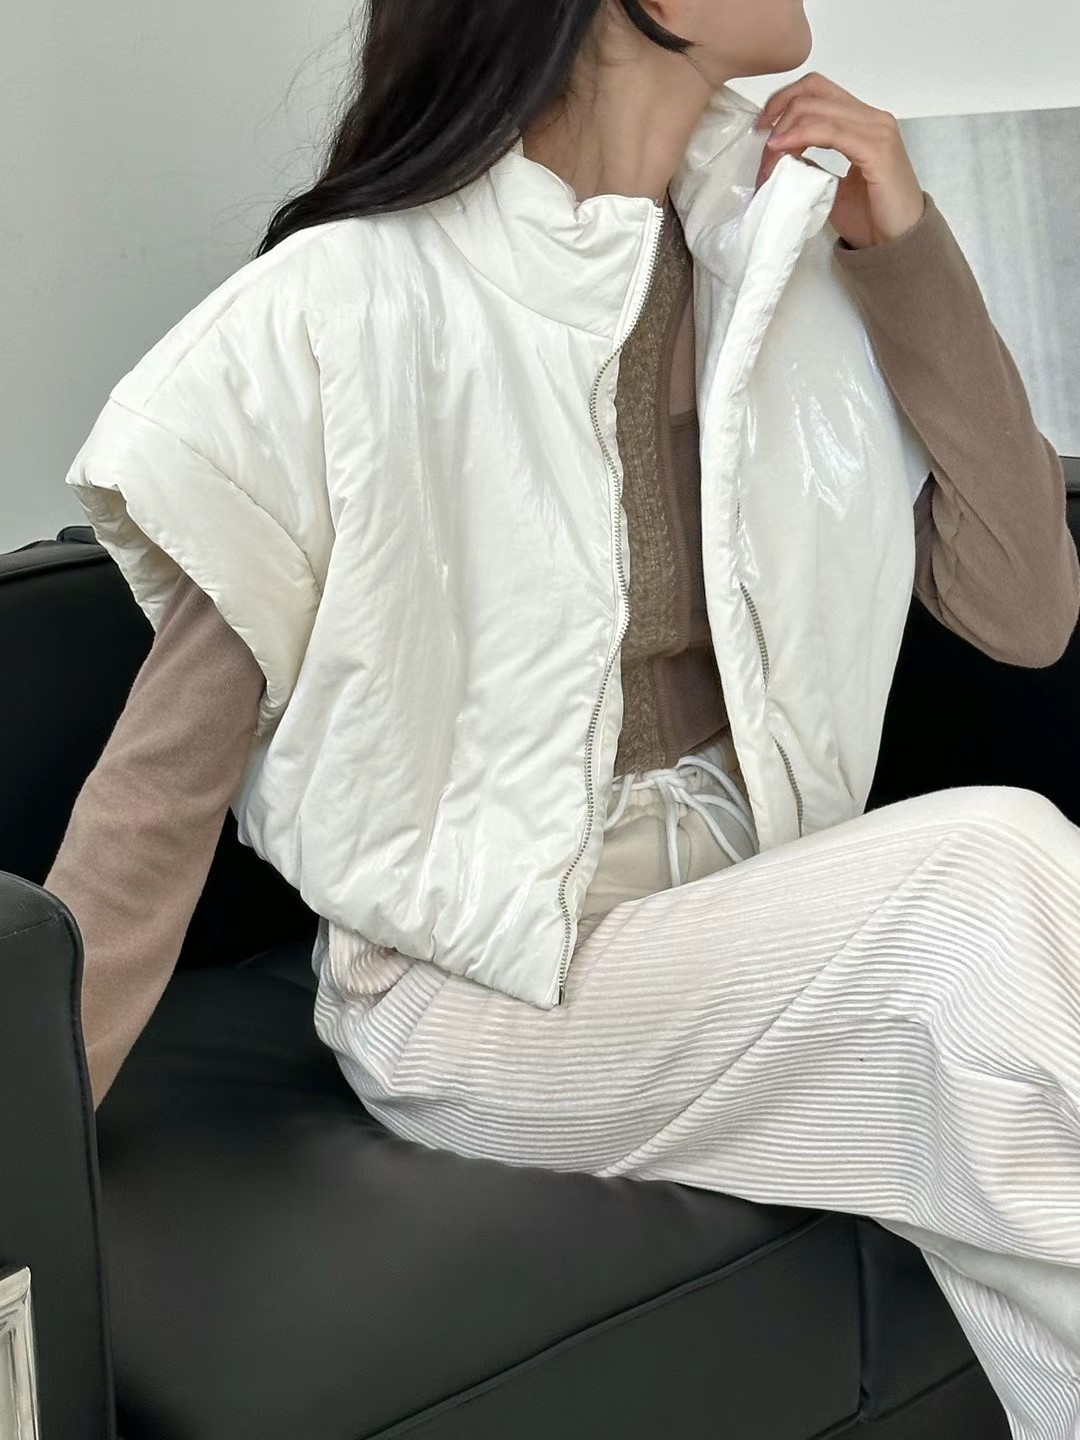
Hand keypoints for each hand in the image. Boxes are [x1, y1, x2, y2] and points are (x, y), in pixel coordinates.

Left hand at [753, 72, 925, 249]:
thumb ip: (812, 163)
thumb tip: (786, 155)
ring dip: (784, 131)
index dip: (783, 102)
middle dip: (778, 116)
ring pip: (817, 109)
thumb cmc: (871, 218)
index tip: (761, 129)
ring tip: (768, 160)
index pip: (818, 90)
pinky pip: (831, 131)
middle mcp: (872, 118)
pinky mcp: (877, 150)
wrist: (899, 244)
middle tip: (763, 151)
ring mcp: (877, 131)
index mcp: (863, 122)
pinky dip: (800, 136)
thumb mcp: (831, 185)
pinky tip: (782, 151)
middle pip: (813, 91)